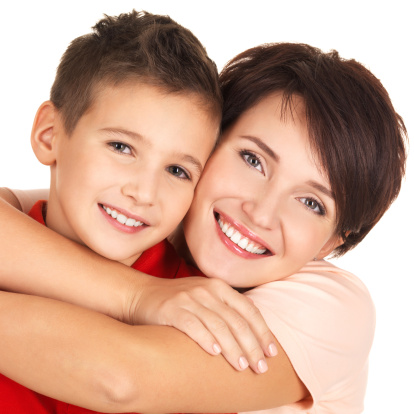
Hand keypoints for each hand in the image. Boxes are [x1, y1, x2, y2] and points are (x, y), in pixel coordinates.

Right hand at [128, 276, 276, 373]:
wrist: (141, 294)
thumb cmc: (178, 301)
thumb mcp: (204, 298)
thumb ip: (224, 310)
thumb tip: (252, 338)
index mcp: (219, 287)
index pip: (248, 310)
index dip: (263, 332)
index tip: (272, 352)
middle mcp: (207, 290)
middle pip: (236, 320)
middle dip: (252, 346)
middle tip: (260, 367)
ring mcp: (189, 299)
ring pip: (218, 325)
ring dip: (233, 348)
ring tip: (242, 367)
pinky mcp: (172, 309)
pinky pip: (193, 325)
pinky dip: (205, 339)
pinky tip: (214, 353)